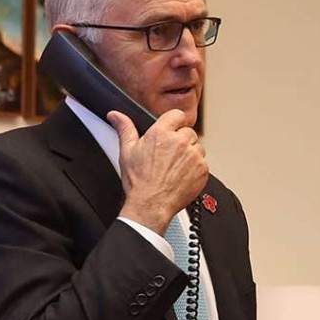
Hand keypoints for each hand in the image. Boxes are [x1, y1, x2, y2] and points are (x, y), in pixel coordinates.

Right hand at [108, 109, 207, 234]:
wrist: (151, 205)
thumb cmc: (139, 181)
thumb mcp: (127, 152)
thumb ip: (124, 129)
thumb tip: (115, 115)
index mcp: (161, 133)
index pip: (177, 115)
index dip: (174, 123)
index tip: (172, 131)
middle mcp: (180, 142)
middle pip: (188, 132)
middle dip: (181, 141)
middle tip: (169, 156)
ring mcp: (193, 155)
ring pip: (197, 147)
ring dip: (190, 154)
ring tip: (175, 167)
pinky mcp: (202, 169)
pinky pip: (203, 163)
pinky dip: (195, 168)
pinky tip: (182, 175)